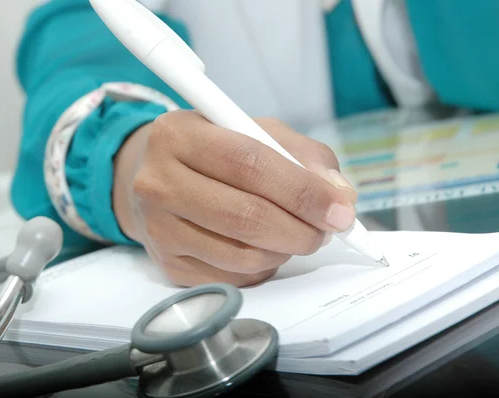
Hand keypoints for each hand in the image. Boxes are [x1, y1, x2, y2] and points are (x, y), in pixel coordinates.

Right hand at [113, 111, 357, 286]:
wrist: (160, 180)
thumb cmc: (216, 152)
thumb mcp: (257, 132)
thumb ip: (304, 155)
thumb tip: (339, 195)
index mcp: (179, 135)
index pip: (250, 164)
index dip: (302, 190)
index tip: (340, 209)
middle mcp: (158, 182)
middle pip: (245, 216)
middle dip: (301, 230)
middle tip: (327, 230)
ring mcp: (158, 229)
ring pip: (242, 255)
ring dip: (285, 250)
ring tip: (296, 234)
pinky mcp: (167, 264)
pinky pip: (233, 278)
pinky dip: (263, 267)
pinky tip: (265, 246)